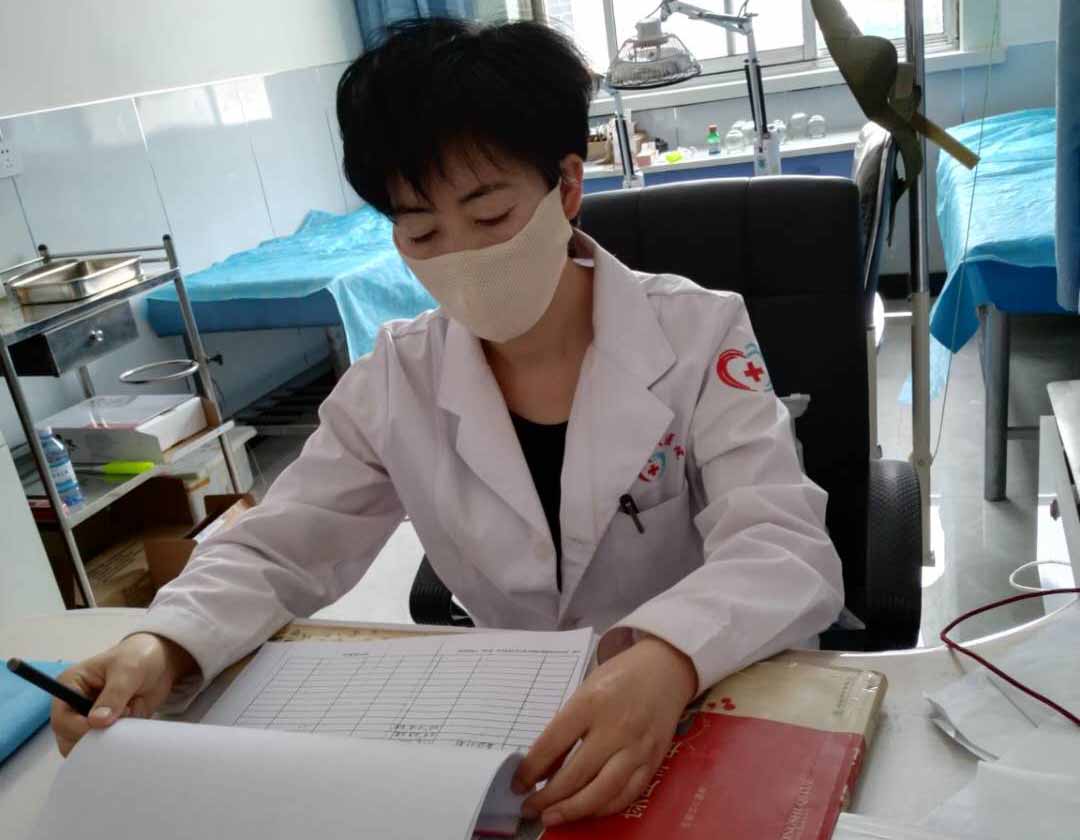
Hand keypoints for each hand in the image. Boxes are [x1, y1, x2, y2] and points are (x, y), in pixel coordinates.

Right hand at [50, 633, 196, 756]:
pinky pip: (106, 746)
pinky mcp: (107, 728)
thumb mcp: (128, 670)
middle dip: (93, 738)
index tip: (103, 727)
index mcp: (70, 685)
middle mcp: (74, 705)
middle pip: (68, 738)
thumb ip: (113, 695)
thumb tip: (97, 722)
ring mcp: (90, 718)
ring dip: (108, 741)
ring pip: (86, 746)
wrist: (162, 662)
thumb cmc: (139, 657)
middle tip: (120, 723)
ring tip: (129, 717)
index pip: (61, 719)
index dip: (78, 729)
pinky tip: (132, 723)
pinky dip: (119, 742)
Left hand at [513, 636, 697, 826]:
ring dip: (573, 810)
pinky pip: (627, 795)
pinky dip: (603, 808)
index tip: (518, 784)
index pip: (552, 744)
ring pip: (602, 792)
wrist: (665, 669)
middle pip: (576, 774)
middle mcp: (615, 728)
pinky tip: (586, 810)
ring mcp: (637, 748)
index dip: (530, 769)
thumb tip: (544, 767)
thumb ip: (566, 727)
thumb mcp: (585, 690)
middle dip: (548, 797)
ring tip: (552, 817)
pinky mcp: (653, 761)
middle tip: (530, 807)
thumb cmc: (620, 676)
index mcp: (590, 703)